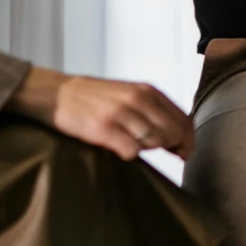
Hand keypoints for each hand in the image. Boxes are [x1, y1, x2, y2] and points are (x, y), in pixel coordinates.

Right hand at [7, 65, 194, 159]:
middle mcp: (137, 99)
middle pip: (173, 132)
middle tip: (166, 155)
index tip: (185, 152)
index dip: (188, 139)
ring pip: (154, 141)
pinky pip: (131, 151)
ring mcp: (120, 113)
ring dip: (150, 150)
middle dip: (174, 147)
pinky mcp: (102, 128)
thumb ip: (153, 111)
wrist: (56, 93)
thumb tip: (178, 140)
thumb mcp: (128, 94)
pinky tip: (120, 150)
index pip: (183, 119)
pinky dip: (130, 155)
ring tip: (136, 146)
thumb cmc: (94, 97)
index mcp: (147, 90)